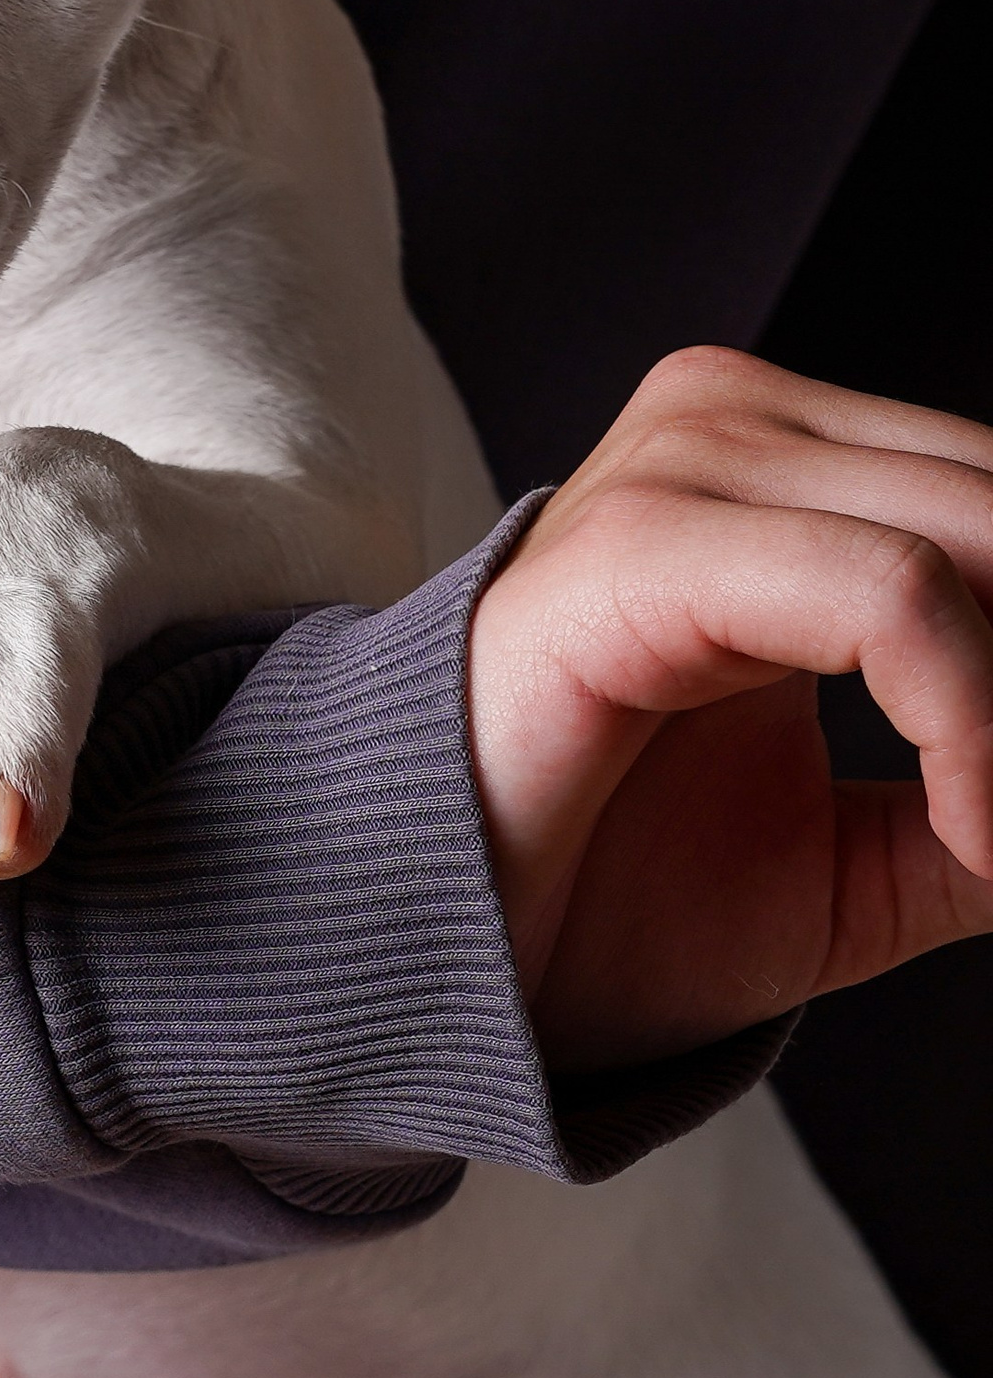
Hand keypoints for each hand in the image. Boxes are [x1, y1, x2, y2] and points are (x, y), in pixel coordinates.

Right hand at [467, 348, 992, 1070]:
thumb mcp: (874, 857)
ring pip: (980, 537)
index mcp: (785, 461)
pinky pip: (889, 595)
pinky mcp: (640, 544)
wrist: (439, 955)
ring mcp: (679, 463)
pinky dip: (977, 722)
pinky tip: (976, 832)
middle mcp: (732, 423)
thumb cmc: (620, 894)